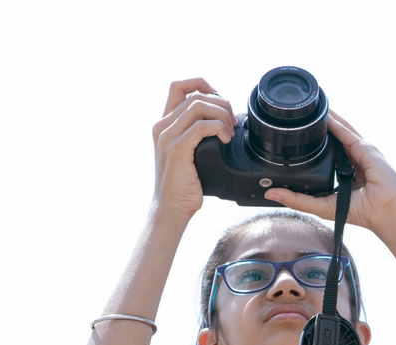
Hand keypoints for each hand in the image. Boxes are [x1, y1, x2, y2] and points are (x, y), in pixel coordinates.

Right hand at [151, 78, 236, 220]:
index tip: (219, 100)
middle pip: (195, 95)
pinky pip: (202, 127)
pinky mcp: (177, 149)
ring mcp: (167, 136)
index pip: (178, 87)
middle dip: (221, 103)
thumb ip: (196, 136)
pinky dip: (219, 128)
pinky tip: (226, 140)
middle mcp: (162, 126)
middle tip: (234, 123)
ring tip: (230, 132)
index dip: (202, 84)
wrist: (171, 209)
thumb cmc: (183, 186)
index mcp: (164, 124)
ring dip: (222, 115)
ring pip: (199, 106)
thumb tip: (221, 124)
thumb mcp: (188, 154)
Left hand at [263, 112, 395, 240]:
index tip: (301, 137)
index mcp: (347, 174)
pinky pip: (348, 133)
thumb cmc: (363, 212)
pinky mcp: (366, 149)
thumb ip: (297, 199)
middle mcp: (355, 161)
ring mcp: (362, 153)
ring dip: (329, 120)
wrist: (385, 211)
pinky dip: (336, 124)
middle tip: (303, 117)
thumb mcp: (321, 206)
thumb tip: (271, 193)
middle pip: (335, 140)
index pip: (330, 155)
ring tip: (313, 109)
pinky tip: (325, 116)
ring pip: (342, 132)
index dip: (318, 145)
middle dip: (322, 129)